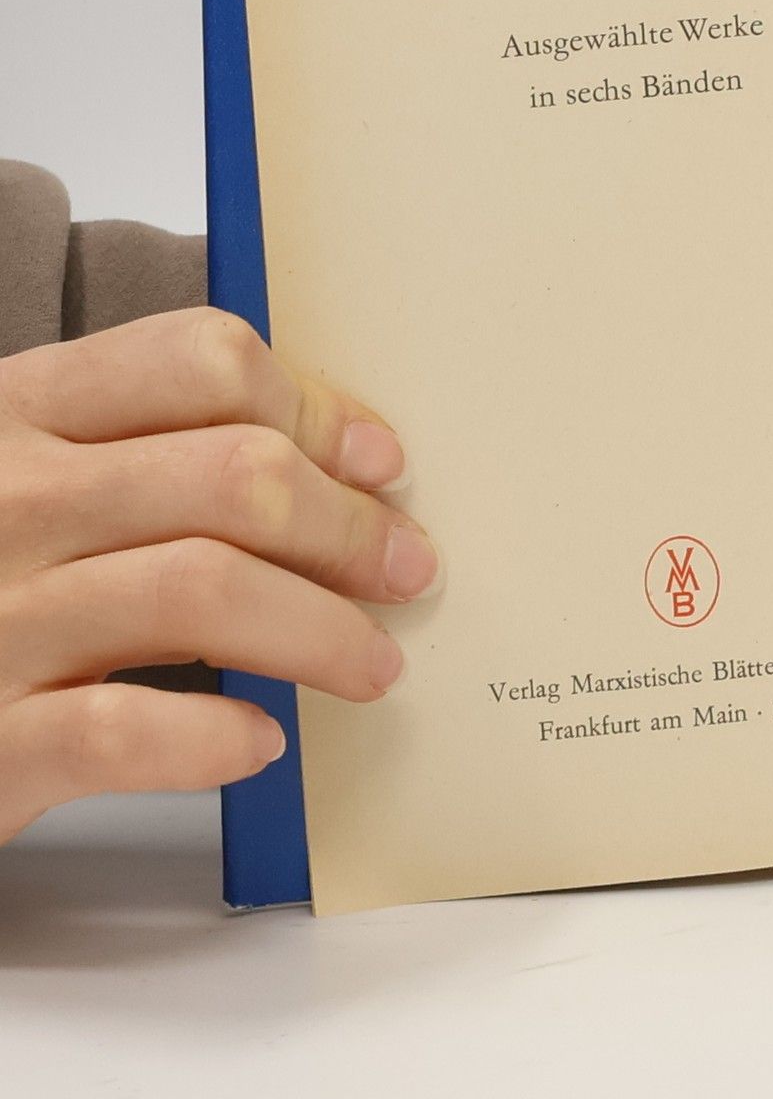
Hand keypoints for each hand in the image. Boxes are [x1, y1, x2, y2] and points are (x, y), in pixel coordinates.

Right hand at [0, 308, 439, 842]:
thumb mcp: (38, 480)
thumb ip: (161, 452)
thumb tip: (358, 458)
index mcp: (16, 414)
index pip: (199, 358)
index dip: (314, 409)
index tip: (379, 465)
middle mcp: (2, 499)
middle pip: (232, 476)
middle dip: (348, 527)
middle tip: (407, 570)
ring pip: (201, 589)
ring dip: (319, 630)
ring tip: (372, 663)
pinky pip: (119, 728)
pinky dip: (210, 736)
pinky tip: (257, 740)